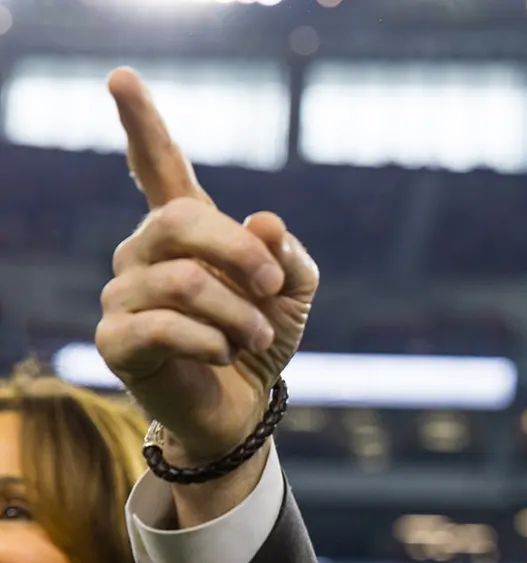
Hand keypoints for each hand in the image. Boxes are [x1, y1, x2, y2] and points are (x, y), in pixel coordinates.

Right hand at [95, 68, 318, 464]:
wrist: (245, 404)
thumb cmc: (264, 337)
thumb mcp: (294, 291)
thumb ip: (289, 254)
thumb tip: (264, 222)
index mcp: (185, 229)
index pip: (158, 166)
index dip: (143, 123)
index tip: (122, 78)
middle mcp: (143, 252)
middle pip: (180, 221)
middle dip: (240, 253)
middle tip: (274, 286)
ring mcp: (123, 294)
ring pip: (184, 283)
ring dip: (240, 315)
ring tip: (257, 337)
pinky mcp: (116, 339)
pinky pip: (166, 327)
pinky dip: (213, 343)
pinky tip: (224, 354)